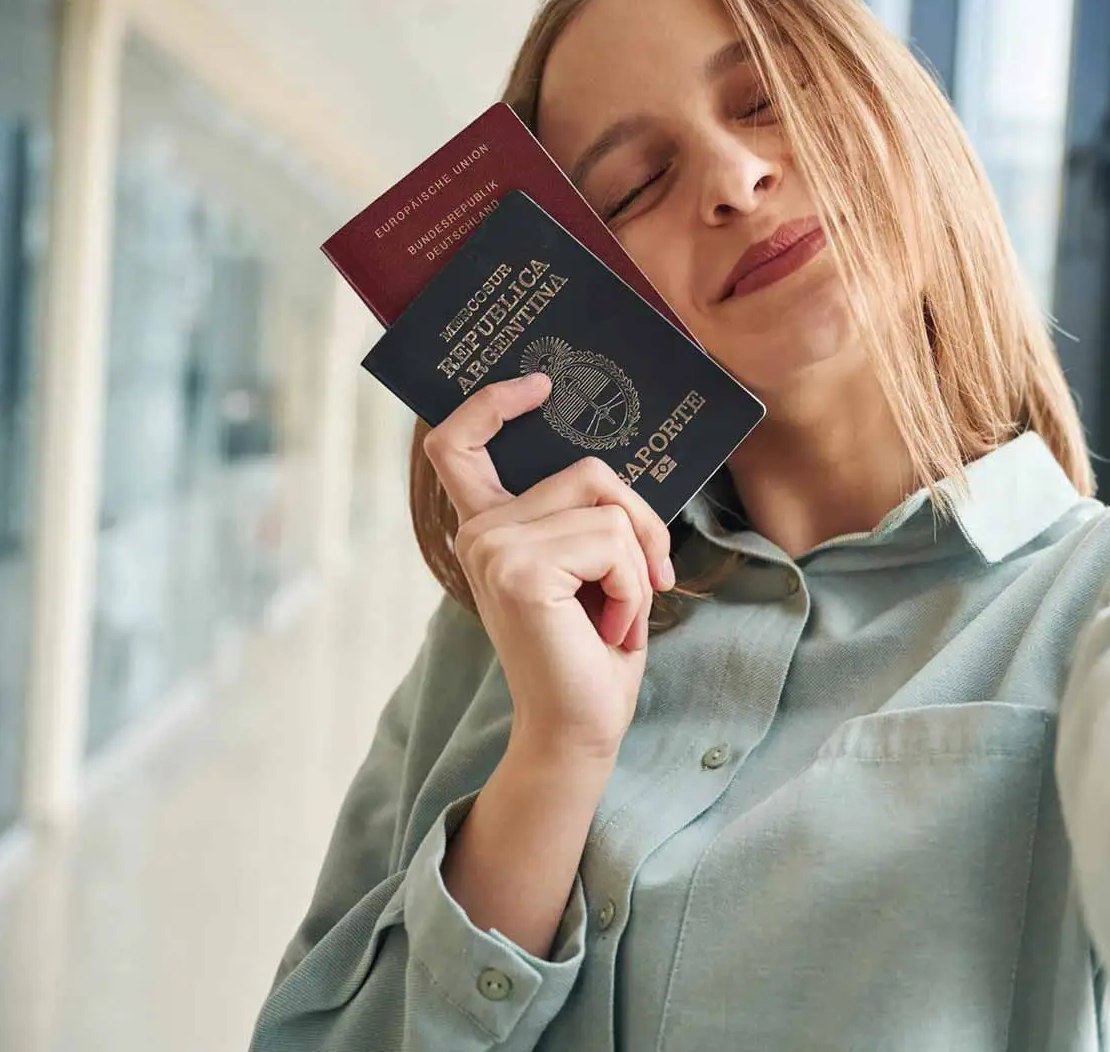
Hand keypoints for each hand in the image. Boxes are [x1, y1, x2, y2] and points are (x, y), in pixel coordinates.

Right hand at [422, 372, 674, 765]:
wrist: (581, 725)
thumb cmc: (594, 648)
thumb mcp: (591, 565)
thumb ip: (582, 512)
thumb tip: (613, 464)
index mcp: (489, 526)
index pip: (458, 443)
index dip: (492, 402)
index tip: (536, 383)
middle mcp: (479, 530)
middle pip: (588, 471)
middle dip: (640, 523)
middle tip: (651, 579)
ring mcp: (492, 546)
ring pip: (608, 508)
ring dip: (637, 566)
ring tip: (617, 615)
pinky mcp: (519, 568)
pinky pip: (612, 541)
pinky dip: (633, 586)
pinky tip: (611, 628)